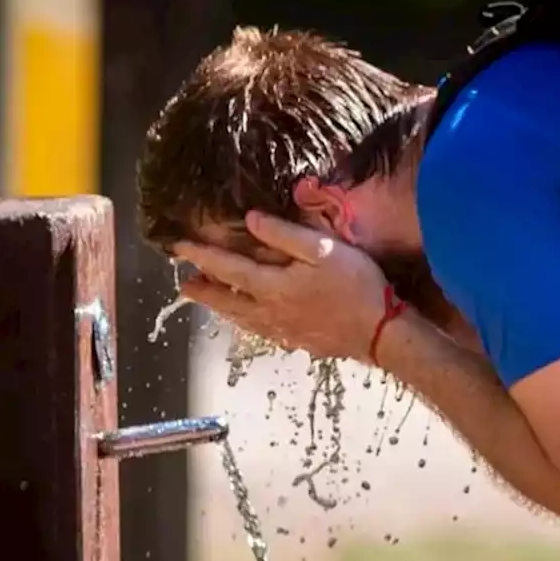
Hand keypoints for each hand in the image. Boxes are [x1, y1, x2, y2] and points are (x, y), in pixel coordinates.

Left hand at [173, 211, 388, 362]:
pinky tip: (249, 319)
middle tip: (184, 284)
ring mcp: (282, 330)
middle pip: (227, 300)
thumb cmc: (354, 284)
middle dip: (204, 291)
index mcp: (272, 286)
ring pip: (241, 318)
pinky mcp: (297, 341)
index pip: (227, 269)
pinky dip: (244, 321)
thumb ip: (283, 234)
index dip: (202, 256)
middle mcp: (269, 312)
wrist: (380, 332)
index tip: (179, 247)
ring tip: (208, 300)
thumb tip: (249, 219)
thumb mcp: (322, 250)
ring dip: (221, 307)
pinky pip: (259, 330)